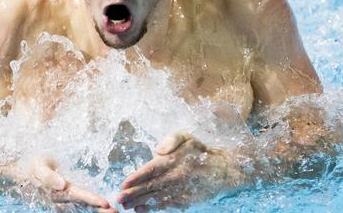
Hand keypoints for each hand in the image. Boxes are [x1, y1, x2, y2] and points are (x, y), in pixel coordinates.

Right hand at [31, 156, 117, 211]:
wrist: (26, 173)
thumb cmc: (34, 166)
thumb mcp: (39, 167)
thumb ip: (49, 176)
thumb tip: (61, 184)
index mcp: (57, 191)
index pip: (78, 196)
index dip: (91, 199)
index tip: (105, 203)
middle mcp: (62, 200)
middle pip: (84, 206)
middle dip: (100, 211)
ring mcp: (65, 203)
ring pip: (85, 208)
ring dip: (99, 212)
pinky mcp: (68, 201)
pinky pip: (82, 206)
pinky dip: (93, 209)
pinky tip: (105, 210)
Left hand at [117, 132, 236, 211]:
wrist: (224, 170)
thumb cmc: (201, 152)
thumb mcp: (187, 138)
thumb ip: (171, 139)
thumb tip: (158, 150)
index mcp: (174, 160)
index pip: (151, 170)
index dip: (136, 178)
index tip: (124, 184)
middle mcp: (175, 177)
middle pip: (150, 186)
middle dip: (133, 194)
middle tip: (119, 199)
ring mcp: (180, 190)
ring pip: (156, 198)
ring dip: (139, 203)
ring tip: (126, 206)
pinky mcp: (185, 200)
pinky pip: (165, 205)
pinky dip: (153, 208)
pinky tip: (141, 209)